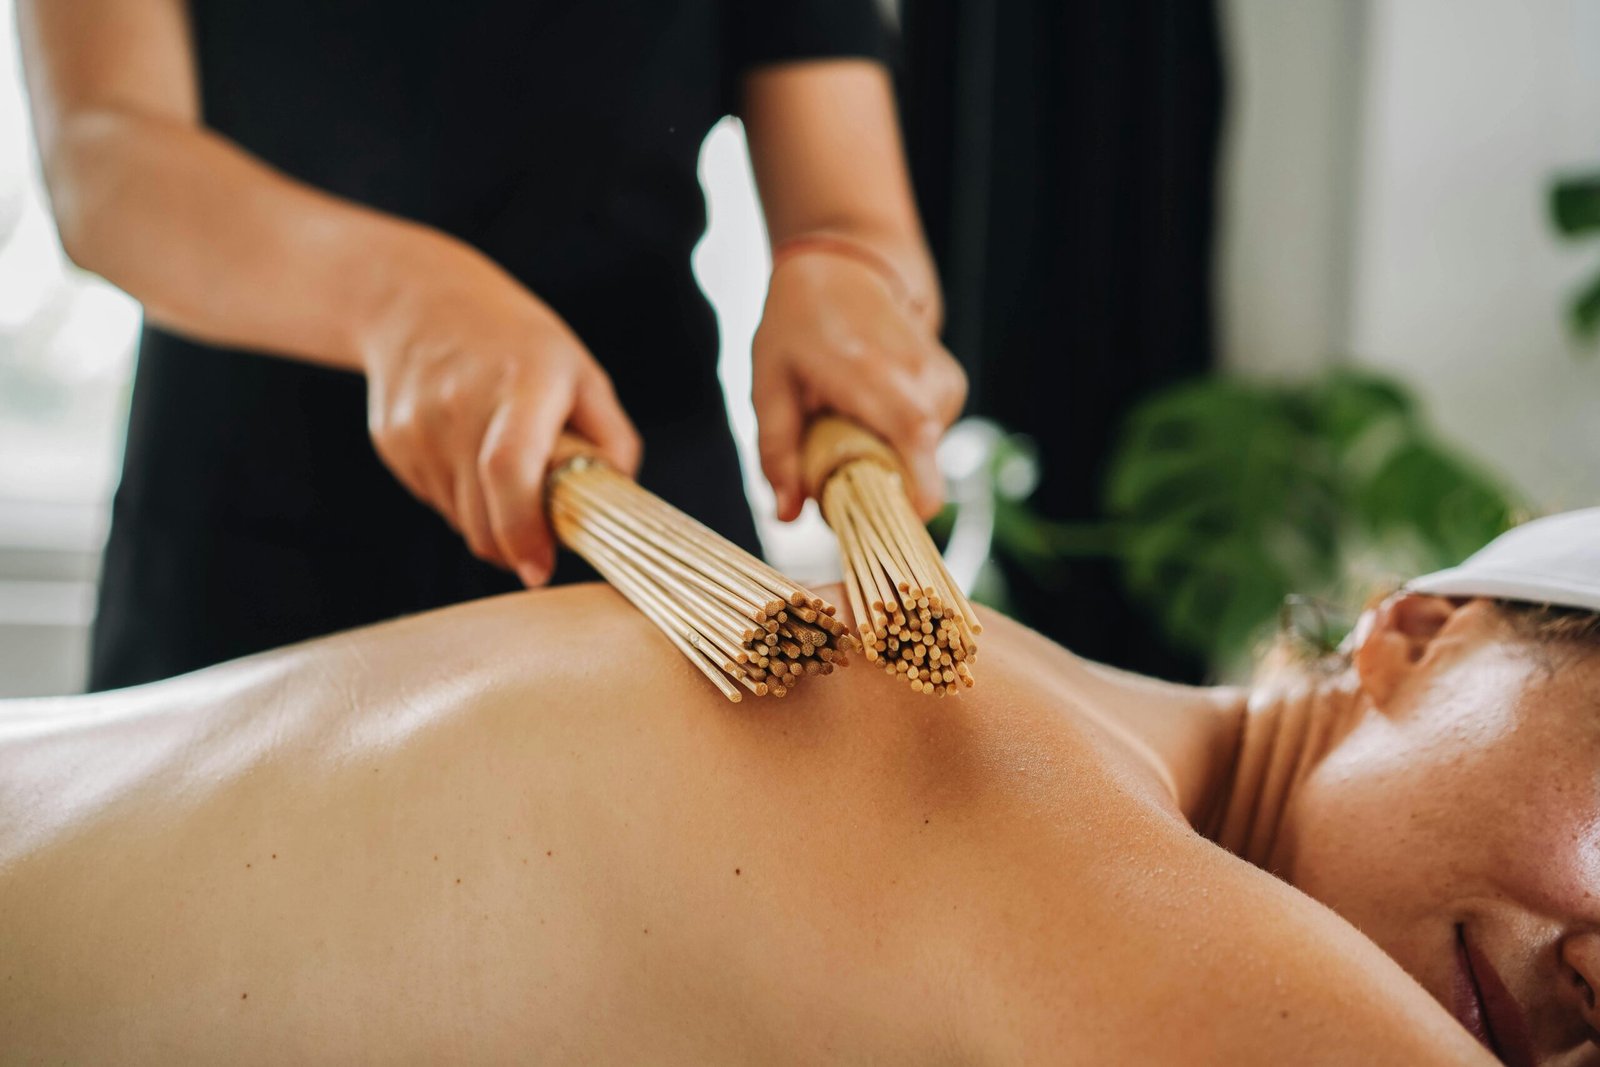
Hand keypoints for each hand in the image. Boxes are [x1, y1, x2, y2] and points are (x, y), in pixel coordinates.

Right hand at [361, 234, 640, 585]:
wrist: (417, 301)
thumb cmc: (516, 341)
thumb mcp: (580, 371)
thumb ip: (611, 438)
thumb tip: (617, 505)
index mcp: (519, 384)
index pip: (508, 470)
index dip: (523, 530)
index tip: (539, 569)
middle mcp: (460, 406)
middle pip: (483, 517)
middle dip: (515, 547)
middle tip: (542, 542)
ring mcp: (417, 427)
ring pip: (461, 519)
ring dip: (491, 521)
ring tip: (505, 472)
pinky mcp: (392, 443)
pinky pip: (438, 500)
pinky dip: (463, 498)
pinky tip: (469, 452)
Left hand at [752, 246, 965, 520]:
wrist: (844, 268)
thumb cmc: (798, 325)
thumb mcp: (769, 384)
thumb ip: (777, 453)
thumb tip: (787, 517)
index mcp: (874, 375)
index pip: (918, 452)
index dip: (908, 501)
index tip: (872, 520)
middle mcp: (922, 378)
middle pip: (919, 469)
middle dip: (880, 487)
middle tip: (835, 465)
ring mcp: (945, 381)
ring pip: (925, 458)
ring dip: (887, 460)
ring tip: (850, 427)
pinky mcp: (953, 386)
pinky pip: (930, 440)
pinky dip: (900, 442)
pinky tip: (873, 414)